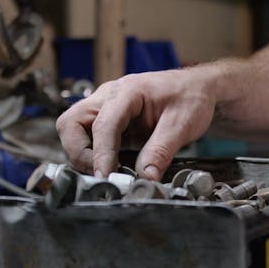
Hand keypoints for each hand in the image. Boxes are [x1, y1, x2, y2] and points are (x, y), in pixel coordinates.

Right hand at [56, 67, 216, 178]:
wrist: (198, 89)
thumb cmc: (190, 98)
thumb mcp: (182, 125)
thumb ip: (161, 151)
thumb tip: (145, 177)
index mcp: (127, 91)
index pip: (102, 124)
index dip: (100, 154)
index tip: (106, 177)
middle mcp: (109, 97)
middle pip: (71, 123)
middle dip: (79, 152)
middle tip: (102, 173)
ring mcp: (105, 108)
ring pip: (73, 131)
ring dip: (84, 155)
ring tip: (109, 172)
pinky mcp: (109, 122)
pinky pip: (88, 139)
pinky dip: (94, 156)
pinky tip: (114, 167)